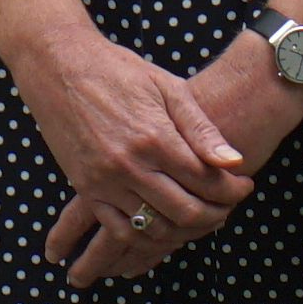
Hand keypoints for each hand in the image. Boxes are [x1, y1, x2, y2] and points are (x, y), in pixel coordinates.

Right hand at [18, 23, 254, 286]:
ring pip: (154, 228)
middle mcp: (129, 165)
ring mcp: (104, 181)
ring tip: (200, 215)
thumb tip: (234, 161)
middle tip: (228, 206)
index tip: (245, 185)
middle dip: (216, 214)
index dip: (233, 190)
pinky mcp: (85, 188)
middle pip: (186, 212)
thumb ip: (201, 128)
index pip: (207, 181)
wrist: (57, 66)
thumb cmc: (117, 70)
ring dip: (184, 230)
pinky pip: (119, 230)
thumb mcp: (167, 87)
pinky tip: (162, 225)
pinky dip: (145, 237)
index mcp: (155, 138)